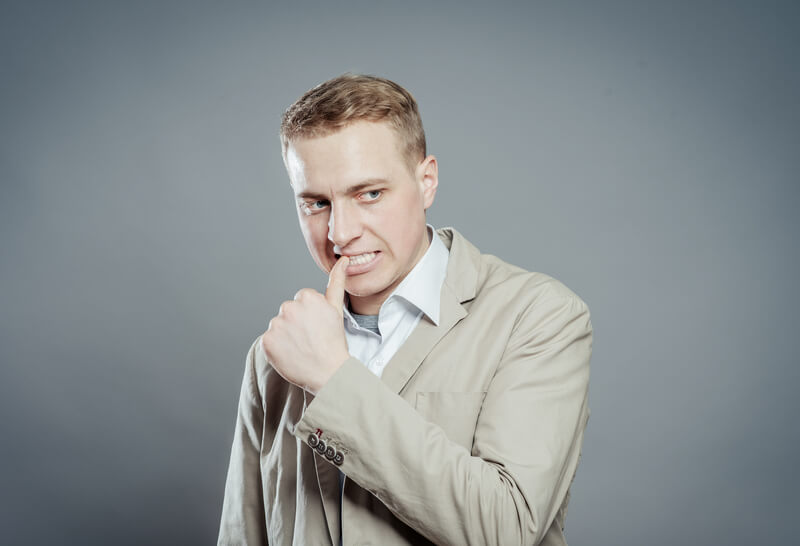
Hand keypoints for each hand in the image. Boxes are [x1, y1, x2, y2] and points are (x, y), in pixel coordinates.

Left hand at [261, 256, 349, 393]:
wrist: (328, 372)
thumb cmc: (334, 342)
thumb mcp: (336, 309)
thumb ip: (336, 281)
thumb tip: (342, 260)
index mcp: (306, 297)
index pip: (301, 300)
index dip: (309, 315)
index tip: (317, 327)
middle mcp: (289, 307)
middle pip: (288, 312)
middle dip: (296, 323)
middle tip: (310, 338)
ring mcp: (276, 325)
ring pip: (278, 326)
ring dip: (285, 335)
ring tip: (301, 347)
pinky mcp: (267, 341)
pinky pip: (268, 340)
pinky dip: (277, 348)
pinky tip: (290, 354)